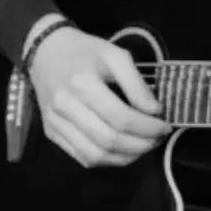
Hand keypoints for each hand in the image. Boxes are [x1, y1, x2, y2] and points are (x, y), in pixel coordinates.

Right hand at [28, 24, 170, 167]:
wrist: (46, 52)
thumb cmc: (85, 50)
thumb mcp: (115, 55)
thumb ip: (136, 83)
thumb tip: (154, 111)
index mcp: (84, 84)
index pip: (121, 118)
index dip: (148, 127)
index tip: (165, 126)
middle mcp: (67, 108)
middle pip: (109, 140)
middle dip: (140, 145)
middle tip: (158, 139)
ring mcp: (57, 124)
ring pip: (95, 155)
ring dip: (125, 157)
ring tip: (144, 147)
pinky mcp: (52, 133)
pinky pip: (81, 157)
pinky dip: (106, 160)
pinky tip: (122, 151)